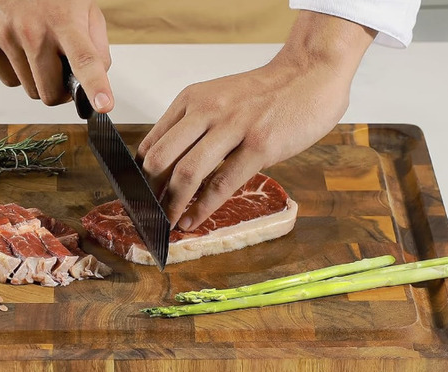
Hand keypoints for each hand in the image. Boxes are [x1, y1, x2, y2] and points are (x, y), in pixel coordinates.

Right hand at [0, 0, 113, 111]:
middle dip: (60, 90)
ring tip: (40, 51)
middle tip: (63, 73)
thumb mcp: (86, 9)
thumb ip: (97, 47)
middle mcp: (33, 30)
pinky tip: (20, 47)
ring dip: (39, 79)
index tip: (103, 105)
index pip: (84, 60)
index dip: (96, 86)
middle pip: (49, 93)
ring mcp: (4, 35)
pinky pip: (8, 80)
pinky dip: (18, 72)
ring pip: (29, 90)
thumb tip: (98, 80)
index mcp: (65, 21)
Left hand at [137, 11, 374, 230]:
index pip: (152, 142)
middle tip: (148, 213)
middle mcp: (206, 111)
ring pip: (187, 173)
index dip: (138, 175)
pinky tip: (193, 220)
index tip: (137, 196)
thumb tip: (169, 164)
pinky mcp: (259, 146)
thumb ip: (194, 125)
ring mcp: (233, 128)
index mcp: (191, 100)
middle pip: (160, 159)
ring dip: (171, 205)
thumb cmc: (265, 92)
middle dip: (148, 193)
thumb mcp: (219, 98)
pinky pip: (222, 184)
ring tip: (167, 223)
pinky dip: (203, 208)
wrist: (310, 72)